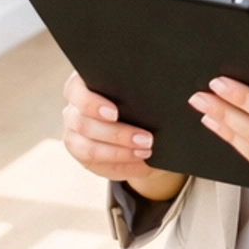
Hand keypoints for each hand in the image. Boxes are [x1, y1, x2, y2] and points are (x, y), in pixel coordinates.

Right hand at [62, 71, 185, 201]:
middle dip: (117, 134)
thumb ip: (148, 92)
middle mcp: (74, 108)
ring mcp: (74, 132)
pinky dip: (121, 164)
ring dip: (120, 152)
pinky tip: (141, 163)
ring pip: (88, 147)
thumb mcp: (142, 93)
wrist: (137, 126)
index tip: (115, 113)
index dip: (92, 103)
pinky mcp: (81, 152)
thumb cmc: (138, 102)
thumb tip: (174, 100)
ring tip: (146, 151)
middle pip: (83, 123)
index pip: (76, 89)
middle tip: (147, 139)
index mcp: (83, 84)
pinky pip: (96, 163)